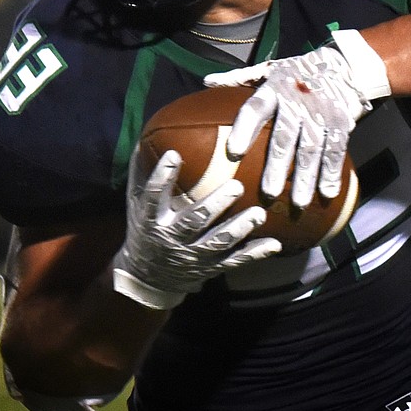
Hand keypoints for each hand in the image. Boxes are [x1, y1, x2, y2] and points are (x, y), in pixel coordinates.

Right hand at [111, 148, 281, 309]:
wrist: (148, 275)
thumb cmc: (145, 228)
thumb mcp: (136, 204)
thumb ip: (141, 173)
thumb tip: (148, 135)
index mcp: (151, 220)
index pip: (153, 197)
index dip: (162, 177)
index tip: (175, 155)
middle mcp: (171, 239)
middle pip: (194, 222)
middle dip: (216, 205)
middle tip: (237, 186)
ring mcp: (192, 256)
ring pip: (217, 243)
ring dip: (240, 229)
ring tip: (259, 214)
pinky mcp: (209, 268)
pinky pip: (234, 261)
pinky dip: (254, 254)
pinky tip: (274, 244)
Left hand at [203, 46, 371, 208]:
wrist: (341, 65)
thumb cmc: (295, 73)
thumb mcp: (267, 69)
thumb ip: (238, 78)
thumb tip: (207, 82)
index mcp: (273, 88)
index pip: (255, 109)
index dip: (244, 130)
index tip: (234, 153)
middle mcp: (296, 100)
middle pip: (285, 135)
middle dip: (278, 166)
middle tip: (268, 193)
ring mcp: (320, 112)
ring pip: (312, 147)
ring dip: (306, 177)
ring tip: (298, 203)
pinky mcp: (341, 122)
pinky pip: (336, 149)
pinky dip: (332, 173)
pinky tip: (327, 194)